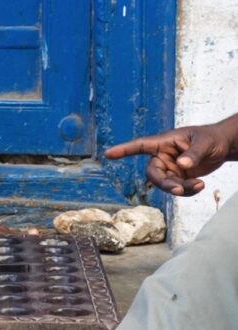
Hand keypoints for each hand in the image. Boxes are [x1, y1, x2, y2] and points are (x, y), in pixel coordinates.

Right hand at [104, 119, 237, 195]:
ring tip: (199, 186)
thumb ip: (193, 154)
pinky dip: (187, 190)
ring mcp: (170, 167)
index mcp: (164, 142)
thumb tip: (182, 164)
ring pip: (165, 184)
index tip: (108, 154)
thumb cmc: (211, 138)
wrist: (222, 146)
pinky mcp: (178, 176)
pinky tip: (200, 186)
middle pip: (153, 173)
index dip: (123, 150)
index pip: (140, 146)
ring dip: (180, 188)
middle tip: (179, 190)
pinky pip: (177, 188)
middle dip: (165, 184)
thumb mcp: (204, 143)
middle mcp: (163, 155)